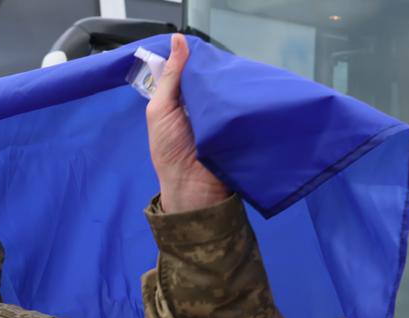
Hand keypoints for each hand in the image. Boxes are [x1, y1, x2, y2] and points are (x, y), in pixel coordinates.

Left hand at [145, 34, 229, 213]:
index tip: (202, 48)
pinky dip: (244, 97)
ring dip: (231, 82)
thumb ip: (170, 77)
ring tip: (237, 73)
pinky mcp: (238, 124)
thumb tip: (177, 39)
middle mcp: (201, 104)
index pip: (190, 70)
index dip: (196, 58)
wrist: (191, 186)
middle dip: (216, 69)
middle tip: (224, 61)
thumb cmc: (169, 149)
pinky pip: (243, 105)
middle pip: (211, 77)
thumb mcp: (161, 109)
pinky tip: (248, 89)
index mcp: (180, 99)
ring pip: (228, 88)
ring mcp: (220, 114)